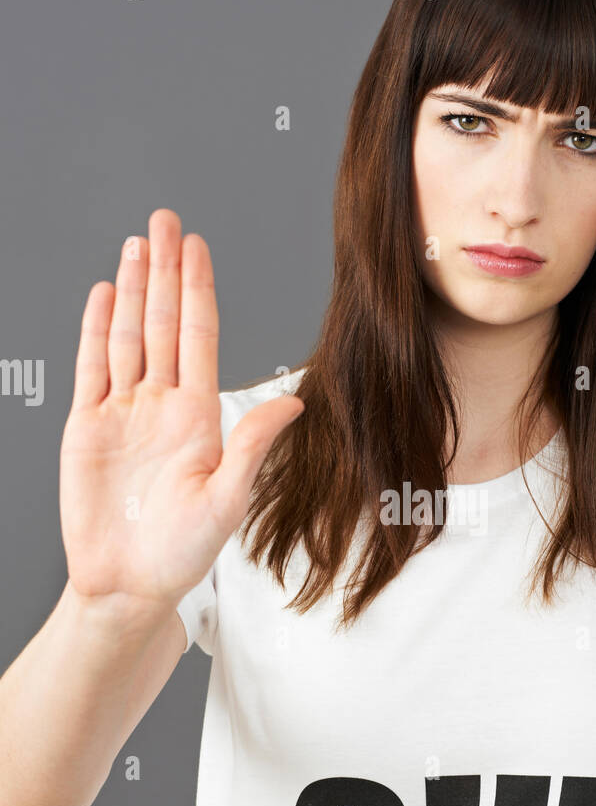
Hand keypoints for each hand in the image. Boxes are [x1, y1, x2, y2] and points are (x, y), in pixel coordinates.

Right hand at [60, 208, 303, 616]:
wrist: (127, 585)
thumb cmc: (182, 553)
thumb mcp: (226, 501)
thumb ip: (253, 447)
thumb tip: (296, 402)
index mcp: (199, 416)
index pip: (199, 337)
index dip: (198, 289)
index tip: (198, 246)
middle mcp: (162, 405)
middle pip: (164, 323)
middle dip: (165, 271)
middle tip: (166, 220)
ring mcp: (123, 412)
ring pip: (128, 335)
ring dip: (133, 290)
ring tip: (137, 244)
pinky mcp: (87, 427)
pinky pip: (92, 367)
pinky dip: (96, 329)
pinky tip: (106, 294)